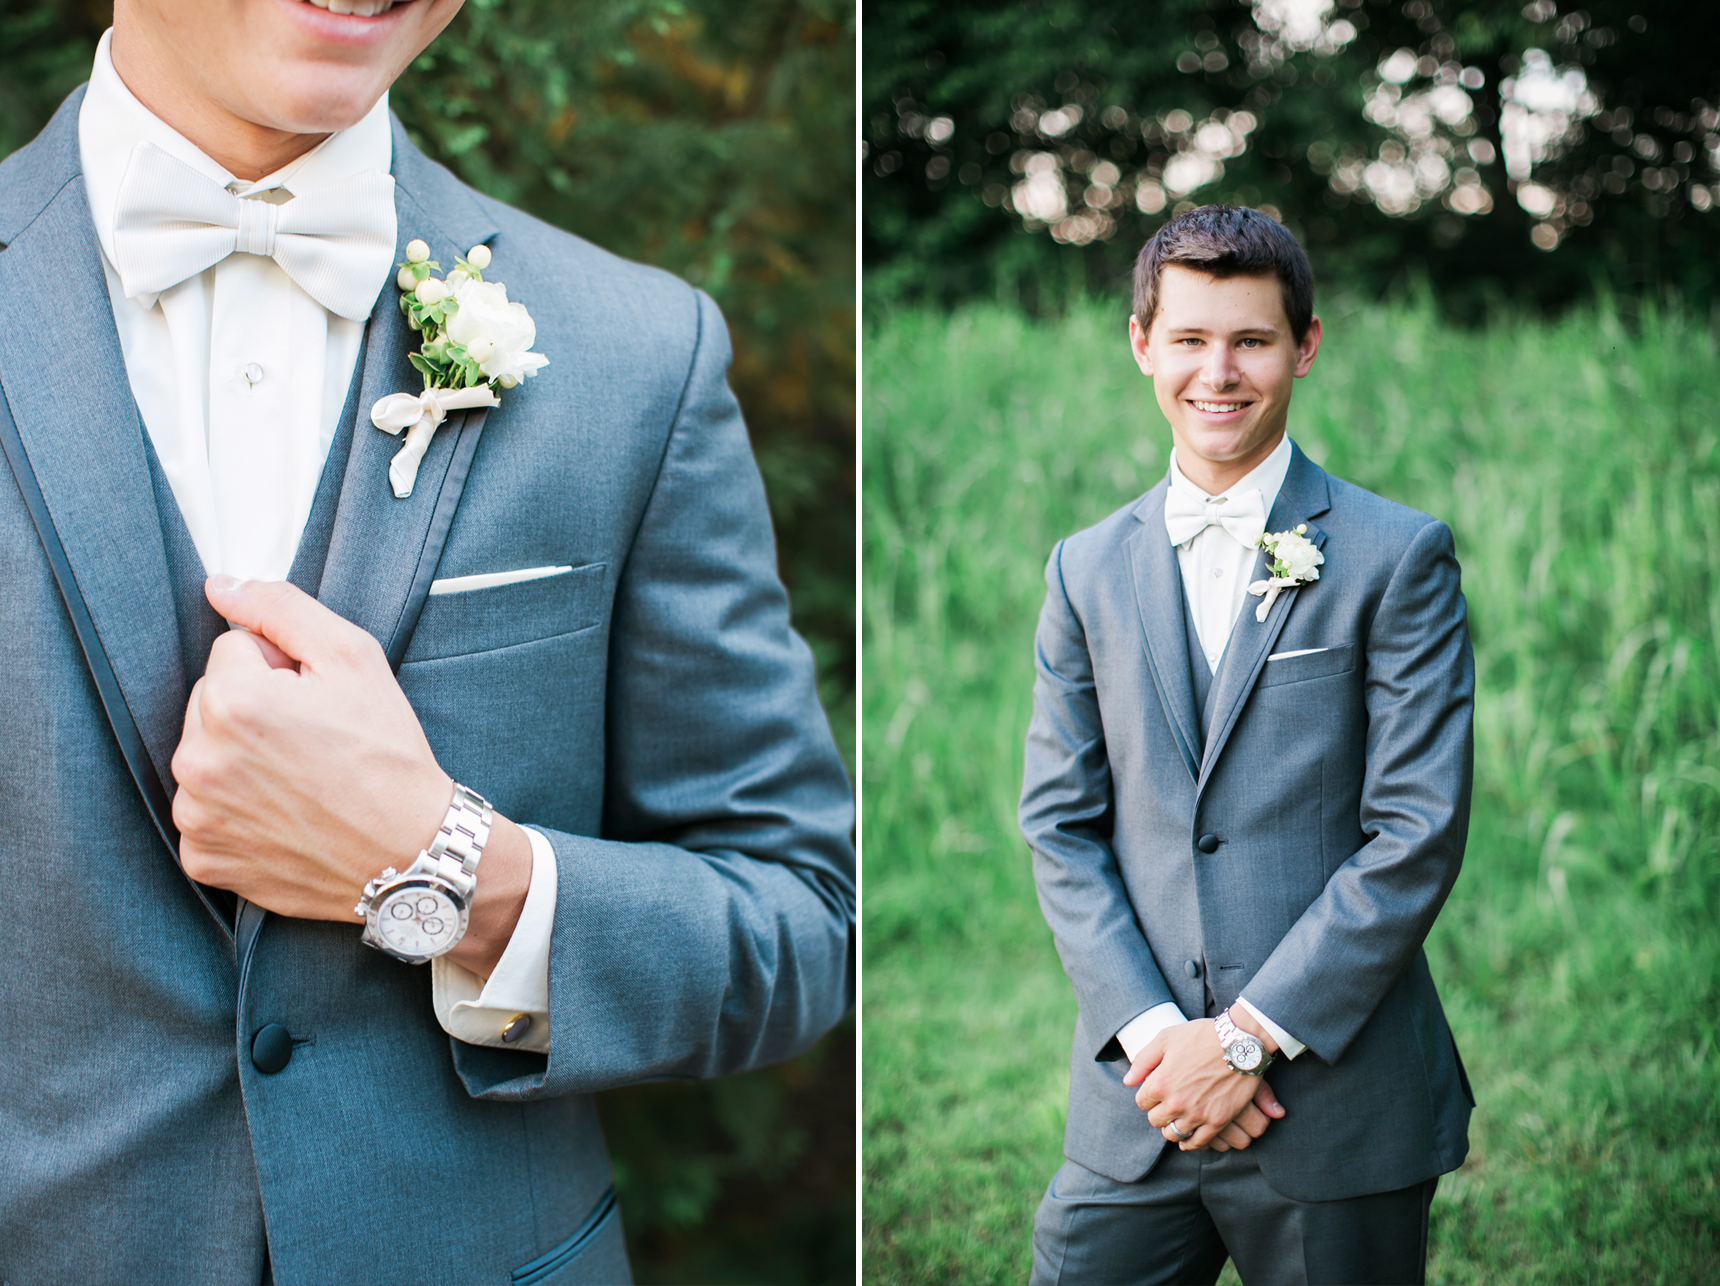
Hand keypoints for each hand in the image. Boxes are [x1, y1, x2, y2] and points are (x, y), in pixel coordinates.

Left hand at [171, 576, 529, 976]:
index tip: (319, 703)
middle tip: (315, 742)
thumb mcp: (353, 657)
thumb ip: (280, 607)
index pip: (233, 650)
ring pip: (208, 758)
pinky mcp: (205, 859)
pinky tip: (285, 817)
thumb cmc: (387, 754)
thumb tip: (220, 586)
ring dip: (242, 761)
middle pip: (212, 703)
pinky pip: (208, 814)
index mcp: (231, 700)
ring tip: (303, 781)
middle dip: (255, 711)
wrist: (412, 852)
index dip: (283, 669)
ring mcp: (197, 816)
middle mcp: (199, 760)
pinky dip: (238, 814)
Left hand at [1124, 1019, 1285, 1150]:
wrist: (1239, 1042)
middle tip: (1168, 1104)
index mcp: (1160, 1083)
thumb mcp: (1166, 1039)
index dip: (1148, 1096)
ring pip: (1174, 1134)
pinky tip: (1189, 1138)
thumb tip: (1128, 1081)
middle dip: (1159, 1112)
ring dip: (1173, 1128)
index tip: (1157, 1092)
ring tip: (1178, 1119)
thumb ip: (1143, 1061)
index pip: (1142, 1102)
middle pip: (1155, 1120)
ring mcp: (1197, 1115)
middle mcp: (1175, 1103)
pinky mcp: (1217, 1121)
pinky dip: (1191, 1143)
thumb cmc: (1201, 1036)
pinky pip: (1198, 1142)